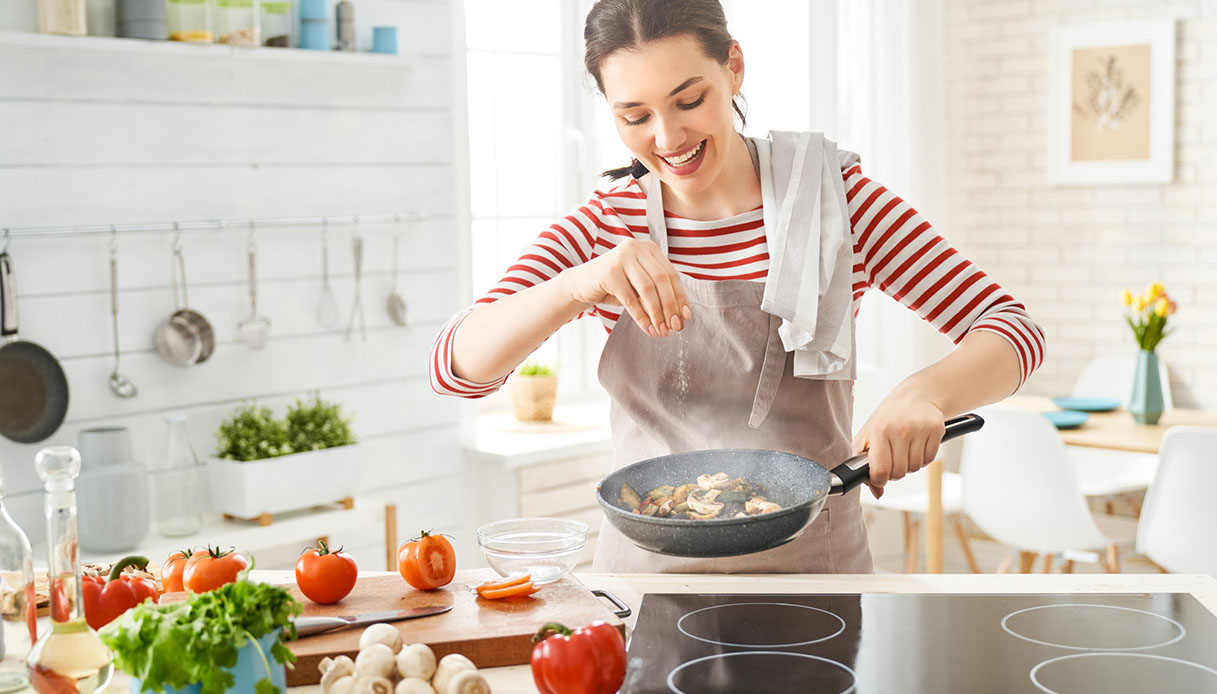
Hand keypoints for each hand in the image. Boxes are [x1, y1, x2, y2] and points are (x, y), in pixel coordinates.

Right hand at [565, 238, 690, 336]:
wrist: (581, 285)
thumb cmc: (615, 287)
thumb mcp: (639, 286)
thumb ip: (658, 293)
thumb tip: (681, 316)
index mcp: (649, 248)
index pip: (671, 274)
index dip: (680, 297)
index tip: (685, 317)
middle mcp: (636, 247)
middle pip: (662, 280)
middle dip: (670, 307)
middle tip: (675, 327)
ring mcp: (622, 257)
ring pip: (648, 289)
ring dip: (657, 314)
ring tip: (661, 331)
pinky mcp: (609, 272)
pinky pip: (630, 299)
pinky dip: (641, 316)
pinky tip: (647, 328)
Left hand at [851, 394, 945, 498]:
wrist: (917, 395)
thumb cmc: (889, 417)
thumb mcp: (869, 434)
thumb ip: (864, 463)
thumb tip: (877, 491)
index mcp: (879, 430)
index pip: (881, 470)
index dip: (878, 480)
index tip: (878, 477)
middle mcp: (900, 429)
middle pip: (898, 473)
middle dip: (893, 471)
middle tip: (892, 458)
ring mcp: (920, 429)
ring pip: (914, 468)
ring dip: (908, 464)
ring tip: (904, 448)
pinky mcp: (936, 430)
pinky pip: (929, 461)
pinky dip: (922, 458)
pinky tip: (916, 445)